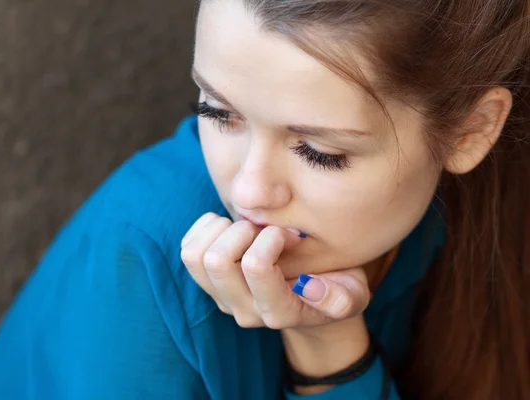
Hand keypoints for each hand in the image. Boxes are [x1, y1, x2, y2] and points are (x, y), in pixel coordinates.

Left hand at [180, 212, 370, 328]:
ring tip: (248, 228)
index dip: (272, 236)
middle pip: (217, 260)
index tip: (291, 234)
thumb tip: (309, 288)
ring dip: (221, 230)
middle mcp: (243, 309)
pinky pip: (188, 249)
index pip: (255, 266)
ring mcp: (222, 298)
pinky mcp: (207, 283)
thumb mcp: (354, 295)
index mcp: (278, 312)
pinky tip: (233, 229)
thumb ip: (342, 299)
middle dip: (243, 230)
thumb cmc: (336, 287)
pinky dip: (208, 229)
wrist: (312, 296)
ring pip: (196, 256)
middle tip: (266, 229)